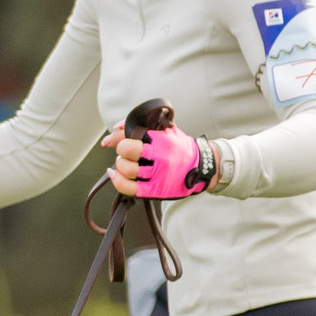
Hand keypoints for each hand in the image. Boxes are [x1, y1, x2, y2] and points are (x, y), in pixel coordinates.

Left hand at [100, 123, 214, 199]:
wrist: (202, 167)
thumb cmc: (180, 147)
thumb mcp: (166, 130)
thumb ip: (143, 125)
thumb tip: (115, 127)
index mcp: (162, 139)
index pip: (133, 133)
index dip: (118, 136)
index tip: (115, 139)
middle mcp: (160, 156)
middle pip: (128, 150)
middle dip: (121, 150)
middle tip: (124, 152)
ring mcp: (159, 174)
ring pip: (128, 169)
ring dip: (120, 165)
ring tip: (124, 163)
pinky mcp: (156, 190)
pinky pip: (130, 188)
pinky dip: (118, 181)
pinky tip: (114, 174)